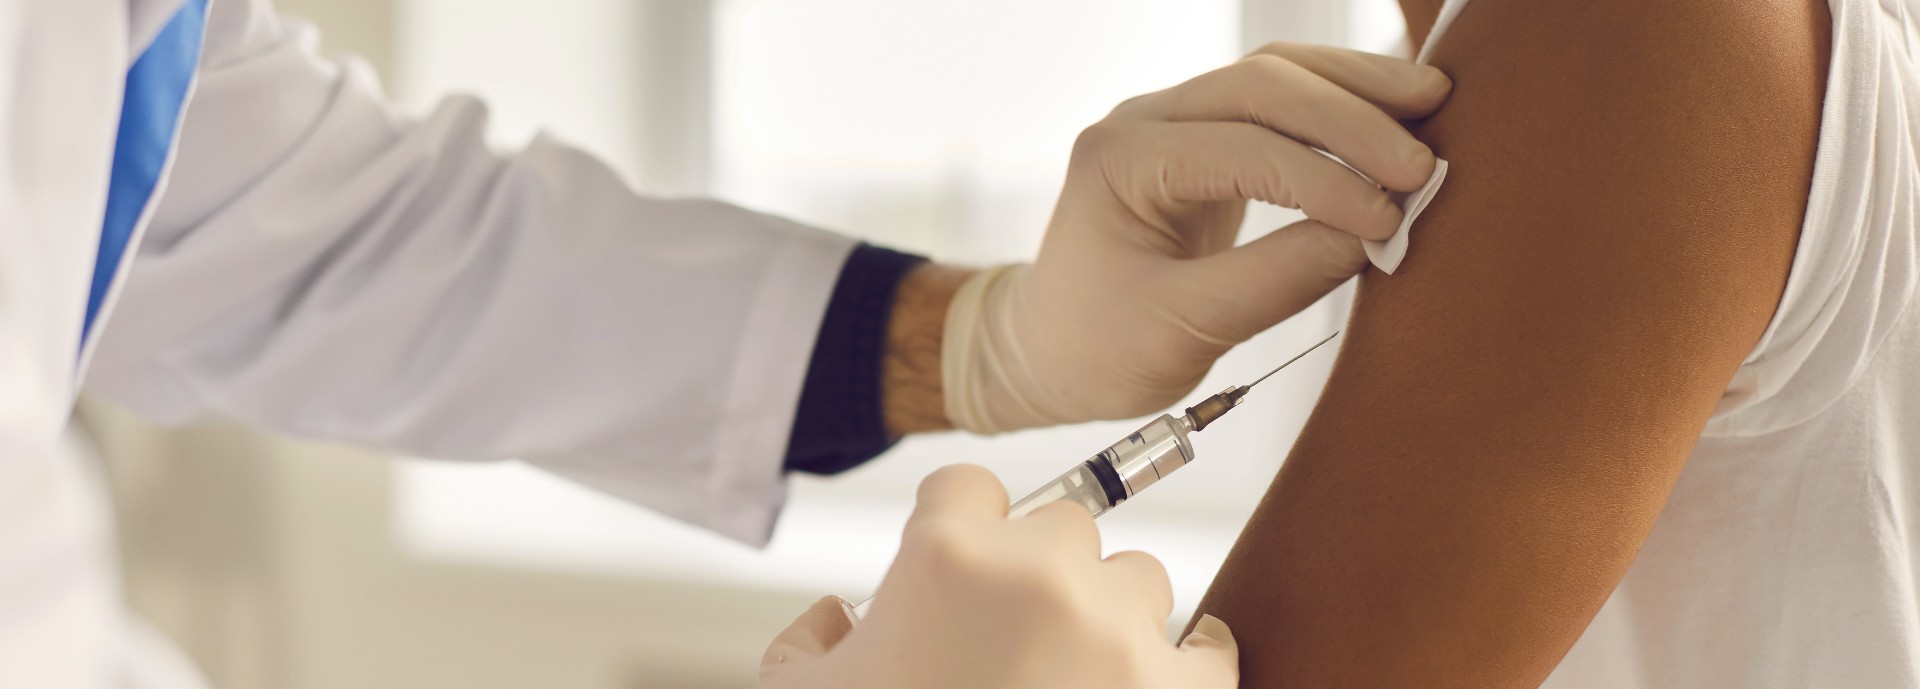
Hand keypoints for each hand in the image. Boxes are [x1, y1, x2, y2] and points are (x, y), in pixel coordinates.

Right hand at [759, 465, 1237, 688]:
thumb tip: (833, 618)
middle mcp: (1039, 574)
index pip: (967, 488)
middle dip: (1039, 576)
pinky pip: (1209, 647)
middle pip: (1063, 526)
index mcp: (945, 555)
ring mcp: (1116, 631)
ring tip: (1074, 677)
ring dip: (1111, 618)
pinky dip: (1194, 659)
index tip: (962, 572)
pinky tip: (1176, 668)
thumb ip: (810, 642)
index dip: (960, 529)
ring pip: (1137, 579)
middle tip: (1014, 642)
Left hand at [943, 42, 1451, 432]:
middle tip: (1424, 163)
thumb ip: (1273, 282)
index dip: (1324, 180)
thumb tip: (1369, 241)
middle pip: (1262, 85)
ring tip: (1433, 103)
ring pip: (1276, 76)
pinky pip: (1279, 104)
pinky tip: (1394, 114)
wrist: (1051, 352)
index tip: (1388, 220)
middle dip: (1351, 117)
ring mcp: (1175, 124)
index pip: (1241, 149)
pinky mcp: (1205, 142)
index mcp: (1121, 161)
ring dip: (1355, 89)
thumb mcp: (1180, 330)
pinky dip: (1339, 106)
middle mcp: (1145, 122)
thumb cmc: (1097, 348)